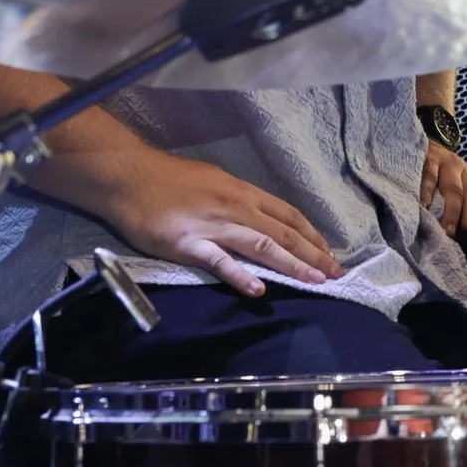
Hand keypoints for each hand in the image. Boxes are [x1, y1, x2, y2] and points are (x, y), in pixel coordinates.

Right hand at [83, 151, 339, 297]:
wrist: (129, 177)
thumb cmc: (168, 178)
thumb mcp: (213, 180)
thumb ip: (236, 200)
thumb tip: (255, 214)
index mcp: (242, 192)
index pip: (287, 215)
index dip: (311, 235)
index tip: (329, 253)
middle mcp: (235, 207)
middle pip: (282, 232)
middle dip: (313, 254)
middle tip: (336, 274)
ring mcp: (214, 225)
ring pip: (261, 245)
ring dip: (292, 264)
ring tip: (315, 281)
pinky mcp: (189, 243)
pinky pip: (219, 261)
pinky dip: (240, 275)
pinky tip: (258, 289)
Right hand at [421, 141, 466, 233]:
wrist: (410, 143)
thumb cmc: (432, 172)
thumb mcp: (451, 181)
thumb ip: (460, 201)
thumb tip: (466, 232)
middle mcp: (461, 168)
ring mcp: (444, 162)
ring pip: (453, 188)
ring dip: (451, 211)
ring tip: (447, 229)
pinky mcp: (427, 158)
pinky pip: (430, 177)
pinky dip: (427, 192)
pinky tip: (425, 206)